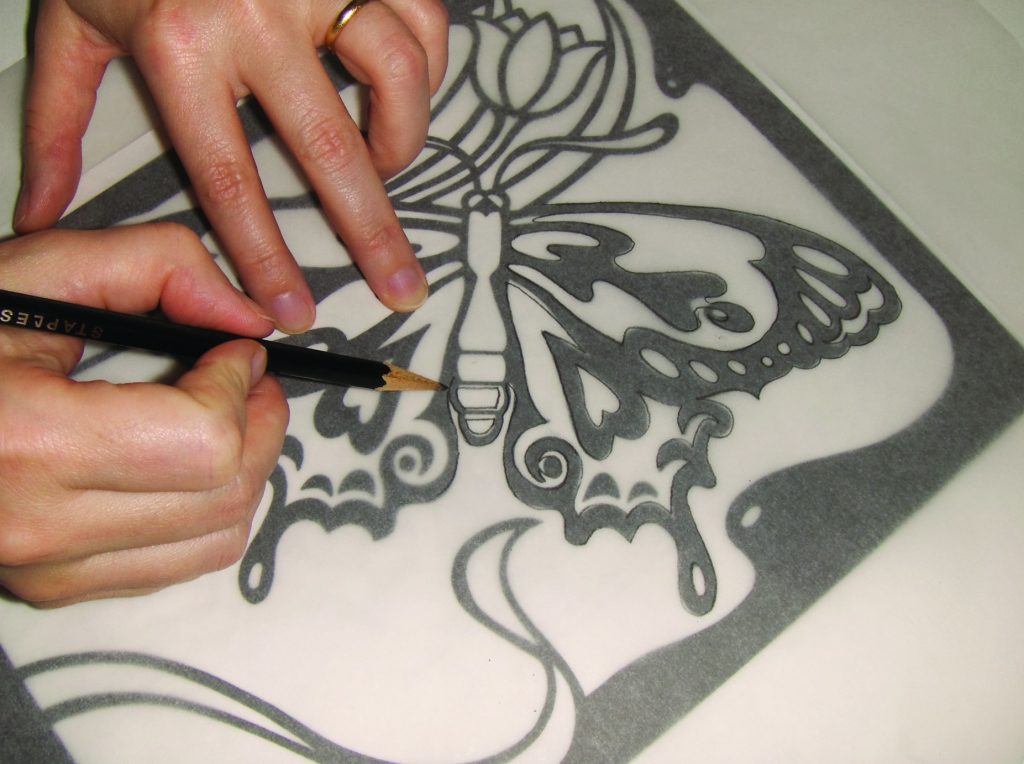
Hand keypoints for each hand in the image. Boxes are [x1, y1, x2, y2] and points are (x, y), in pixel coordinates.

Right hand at [0, 224, 288, 605]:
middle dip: (263, 425)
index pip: (205, 439)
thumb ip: (157, 265)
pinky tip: (186, 462)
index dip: (239, 385)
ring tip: (225, 415)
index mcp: (30, 439)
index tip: (235, 349)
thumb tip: (252, 317)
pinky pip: (180, 563)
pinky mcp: (53, 585)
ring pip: (218, 538)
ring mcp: (47, 567)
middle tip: (251, 380)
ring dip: (247, 470)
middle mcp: (40, 525)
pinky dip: (209, 510)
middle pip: (225, 492)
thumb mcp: (39, 269)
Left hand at [14, 0, 448, 331]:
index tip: (293, 307)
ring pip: (396, 77)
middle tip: (400, 283)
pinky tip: (408, 86)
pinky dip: (428, 64)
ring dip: (402, 138)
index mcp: (180, 47)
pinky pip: (422, 20)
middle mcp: (255, 17)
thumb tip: (44, 206)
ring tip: (388, 164)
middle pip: (332, 150)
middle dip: (373, 232)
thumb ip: (57, 120)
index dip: (266, 256)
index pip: (233, 180)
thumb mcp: (71, 26)